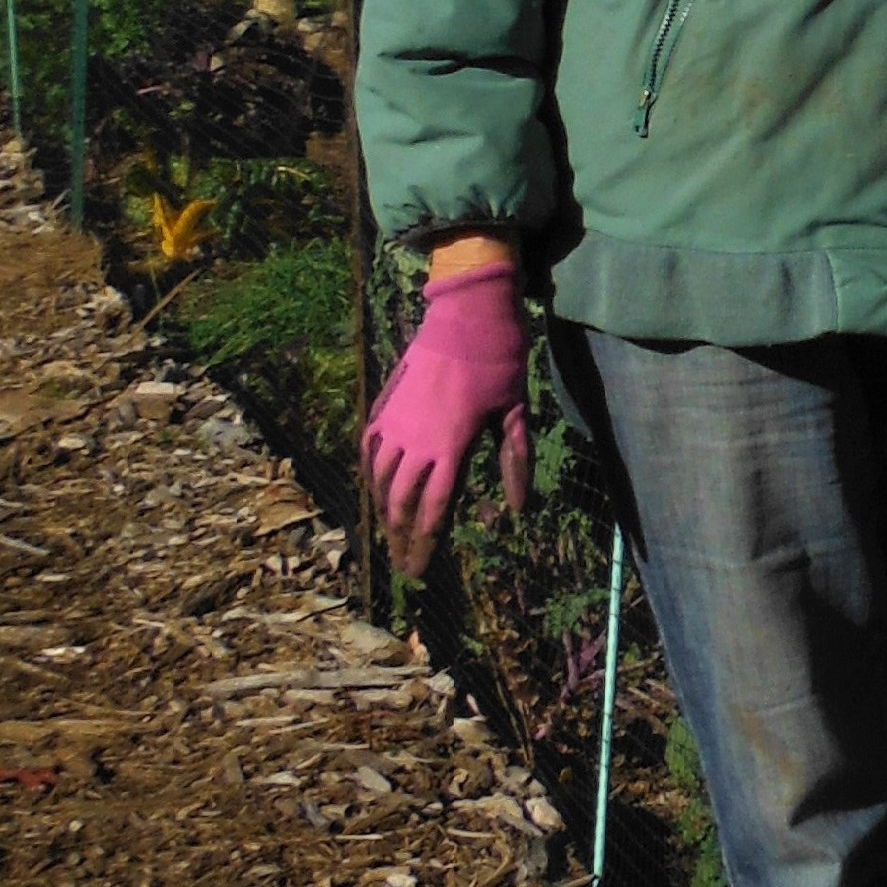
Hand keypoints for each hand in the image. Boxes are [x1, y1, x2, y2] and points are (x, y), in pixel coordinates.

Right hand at [362, 253, 529, 578]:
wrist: (466, 312)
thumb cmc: (498, 359)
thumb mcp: (515, 411)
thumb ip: (513, 460)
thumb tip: (517, 509)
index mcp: (449, 447)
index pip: (432, 511)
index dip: (424, 545)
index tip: (417, 573)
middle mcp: (415, 440)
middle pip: (400, 503)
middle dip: (400, 538)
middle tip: (402, 565)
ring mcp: (395, 421)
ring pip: (379, 478)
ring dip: (383, 509)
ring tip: (390, 532)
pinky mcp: (386, 403)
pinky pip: (369, 446)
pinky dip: (369, 472)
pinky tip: (375, 484)